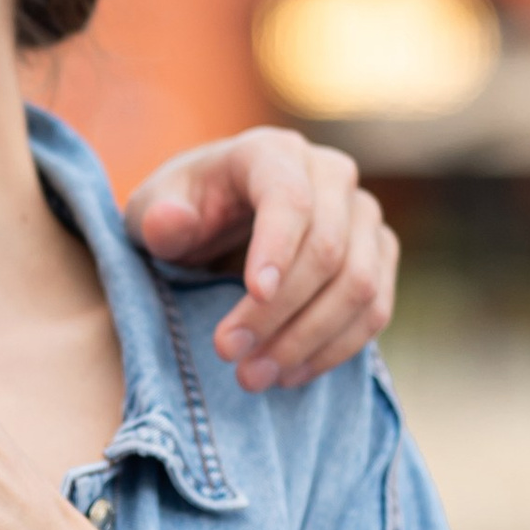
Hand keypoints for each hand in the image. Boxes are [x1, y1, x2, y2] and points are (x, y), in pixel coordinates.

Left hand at [124, 128, 394, 390]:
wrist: (220, 220)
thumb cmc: (184, 210)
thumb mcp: (151, 210)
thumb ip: (155, 217)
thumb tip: (171, 222)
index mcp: (272, 152)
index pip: (289, 198)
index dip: (276, 250)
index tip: (252, 296)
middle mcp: (330, 174)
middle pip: (327, 249)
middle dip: (279, 311)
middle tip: (229, 354)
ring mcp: (362, 214)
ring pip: (359, 284)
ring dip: (309, 339)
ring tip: (254, 376)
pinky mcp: (378, 254)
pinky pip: (375, 307)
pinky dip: (336, 348)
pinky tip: (290, 373)